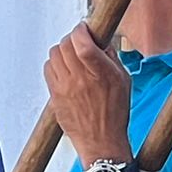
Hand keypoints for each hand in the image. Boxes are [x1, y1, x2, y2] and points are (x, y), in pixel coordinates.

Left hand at [44, 23, 132, 169]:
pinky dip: (54, 64)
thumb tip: (101, 41)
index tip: (84, 28)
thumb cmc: (115, 113)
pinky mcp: (55, 97)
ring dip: (62, 50)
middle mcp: (80, 79)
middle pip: (66, 45)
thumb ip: (111, 58)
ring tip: (71, 56)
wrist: (102, 143)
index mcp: (100, 73)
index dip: (81, 30)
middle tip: (79, 42)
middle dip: (72, 38)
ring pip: (54, 55)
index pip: (82, 42)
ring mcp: (65, 88)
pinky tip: (64, 69)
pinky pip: (48, 69)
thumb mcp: (124, 81)